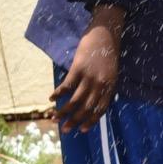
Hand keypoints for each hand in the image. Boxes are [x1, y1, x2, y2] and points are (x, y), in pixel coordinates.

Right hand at [52, 6, 123, 132]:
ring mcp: (90, 76)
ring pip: (75, 100)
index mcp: (111, 86)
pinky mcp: (79, 68)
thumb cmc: (107, 53)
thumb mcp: (111, 72)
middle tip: (64, 130)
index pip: (101, 109)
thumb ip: (103, 86)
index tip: (82, 130)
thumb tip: (92, 102)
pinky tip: (51, 98)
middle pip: (87, 107)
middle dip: (74, 120)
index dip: (91, 120)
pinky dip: (58, 93)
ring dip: (63, 111)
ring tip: (54, 118)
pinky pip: (67, 85)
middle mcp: (101, 83)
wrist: (105, 33)